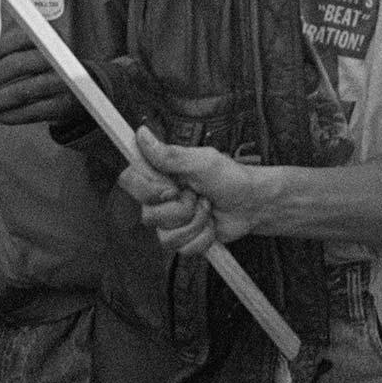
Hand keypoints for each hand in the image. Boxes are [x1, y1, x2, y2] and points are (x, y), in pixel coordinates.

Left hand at [0, 24, 84, 129]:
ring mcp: (64, 84)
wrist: (86, 90)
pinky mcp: (63, 107)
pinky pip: (32, 112)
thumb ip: (13, 53)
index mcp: (52, 40)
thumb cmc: (49, 69)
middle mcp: (60, 59)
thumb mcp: (39, 52)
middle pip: (21, 64)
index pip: (21, 38)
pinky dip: (12, 115)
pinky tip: (2, 115)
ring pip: (23, 91)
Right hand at [118, 130, 272, 253]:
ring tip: (208, 209)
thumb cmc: (230, 177)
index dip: (147, 190)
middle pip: (148, 215)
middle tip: (198, 195)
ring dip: (195, 223)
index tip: (169, 189)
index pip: (130, 181)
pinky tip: (211, 224)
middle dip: (181, 209)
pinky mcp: (183, 240)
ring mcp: (170, 221)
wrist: (252, 204)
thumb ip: (170, 154)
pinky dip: (203, 237)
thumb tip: (141, 134)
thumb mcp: (202, 162)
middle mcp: (160, 199)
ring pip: (166, 237)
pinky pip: (183, 249)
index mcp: (161, 175)